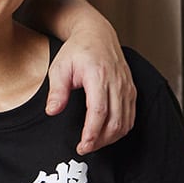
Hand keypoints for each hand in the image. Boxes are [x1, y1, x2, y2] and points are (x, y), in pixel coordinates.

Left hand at [46, 24, 135, 153]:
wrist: (97, 34)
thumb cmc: (76, 50)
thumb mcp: (59, 67)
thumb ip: (57, 90)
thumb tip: (52, 111)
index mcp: (98, 76)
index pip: (99, 111)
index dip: (92, 133)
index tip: (82, 145)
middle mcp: (117, 82)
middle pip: (114, 121)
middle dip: (100, 141)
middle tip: (84, 148)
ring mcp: (127, 87)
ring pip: (125, 122)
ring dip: (110, 138)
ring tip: (93, 143)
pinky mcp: (131, 90)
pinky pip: (130, 116)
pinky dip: (120, 129)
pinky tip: (106, 134)